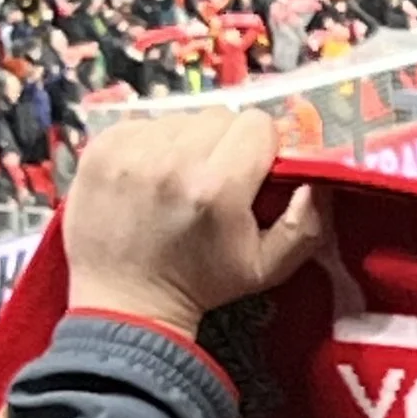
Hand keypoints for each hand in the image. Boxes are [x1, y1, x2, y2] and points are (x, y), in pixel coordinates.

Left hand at [63, 108, 327, 339]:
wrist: (124, 301)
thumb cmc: (202, 284)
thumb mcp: (267, 269)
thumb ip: (303, 225)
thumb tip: (316, 182)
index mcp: (218, 188)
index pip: (258, 124)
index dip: (263, 148)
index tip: (252, 174)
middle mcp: (173, 160)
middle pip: (219, 116)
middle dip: (226, 143)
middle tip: (215, 179)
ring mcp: (130, 151)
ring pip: (180, 118)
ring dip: (187, 142)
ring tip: (179, 180)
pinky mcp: (100, 147)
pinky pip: (142, 124)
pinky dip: (152, 144)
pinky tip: (149, 177)